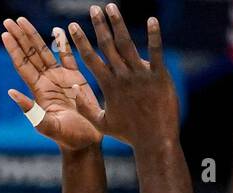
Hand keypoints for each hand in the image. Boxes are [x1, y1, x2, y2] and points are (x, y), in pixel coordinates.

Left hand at [2, 17, 102, 150]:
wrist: (86, 143)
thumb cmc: (67, 138)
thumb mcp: (47, 126)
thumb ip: (31, 111)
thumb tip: (11, 92)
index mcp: (39, 91)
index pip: (23, 65)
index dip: (14, 49)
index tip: (5, 33)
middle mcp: (47, 82)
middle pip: (30, 54)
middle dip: (20, 36)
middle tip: (10, 20)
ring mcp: (61, 79)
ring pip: (45, 52)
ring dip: (35, 36)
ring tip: (24, 21)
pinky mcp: (76, 79)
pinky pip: (68, 57)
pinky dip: (63, 44)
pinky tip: (58, 31)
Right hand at [67, 5, 178, 148]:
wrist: (155, 140)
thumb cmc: (129, 134)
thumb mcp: (102, 124)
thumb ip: (86, 108)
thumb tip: (73, 89)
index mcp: (109, 86)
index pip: (91, 58)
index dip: (81, 40)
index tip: (73, 25)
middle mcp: (123, 77)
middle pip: (108, 45)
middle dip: (99, 25)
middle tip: (93, 8)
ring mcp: (142, 75)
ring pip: (128, 44)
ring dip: (119, 23)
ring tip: (111, 7)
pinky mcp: (160, 76)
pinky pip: (157, 51)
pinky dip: (154, 35)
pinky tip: (152, 19)